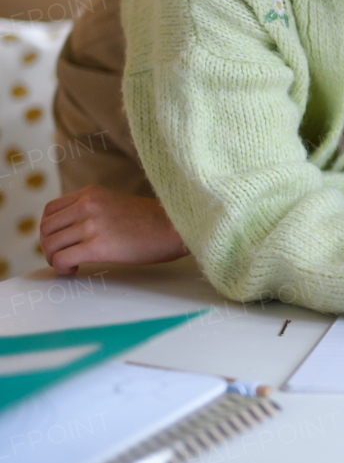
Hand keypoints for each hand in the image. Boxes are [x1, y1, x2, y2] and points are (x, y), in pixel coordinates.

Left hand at [40, 185, 188, 275]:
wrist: (177, 227)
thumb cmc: (155, 221)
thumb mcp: (118, 203)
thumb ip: (94, 210)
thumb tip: (75, 230)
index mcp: (92, 193)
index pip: (51, 209)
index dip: (50, 229)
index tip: (60, 240)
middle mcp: (87, 204)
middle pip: (46, 228)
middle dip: (49, 246)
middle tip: (62, 256)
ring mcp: (91, 224)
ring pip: (50, 244)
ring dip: (54, 259)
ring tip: (70, 264)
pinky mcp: (97, 245)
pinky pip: (62, 259)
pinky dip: (62, 268)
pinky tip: (75, 270)